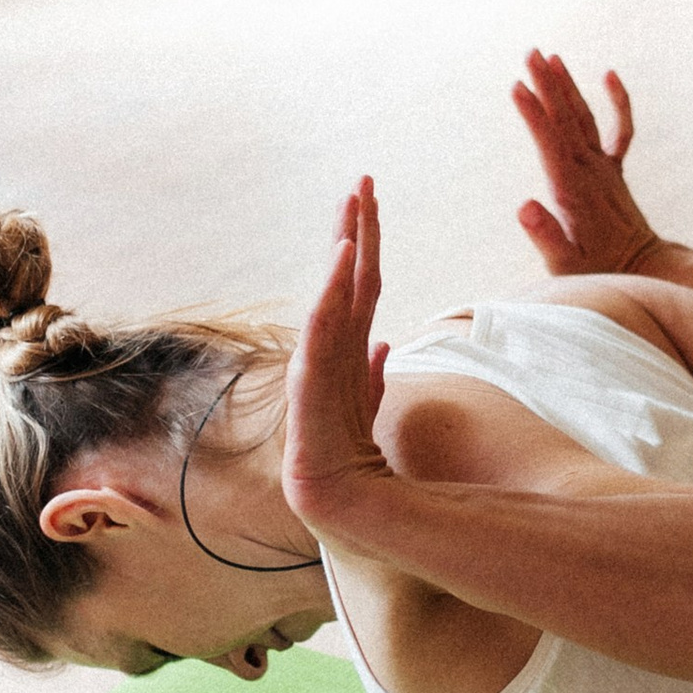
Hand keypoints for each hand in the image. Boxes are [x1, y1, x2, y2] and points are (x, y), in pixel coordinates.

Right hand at [282, 176, 392, 529]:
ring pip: (332, 302)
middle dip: (352, 230)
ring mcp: (315, 373)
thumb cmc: (357, 464)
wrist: (349, 513)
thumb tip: (383, 343)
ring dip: (340, 256)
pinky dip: (331, 298)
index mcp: (345, 355)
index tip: (369, 197)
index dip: (365, 243)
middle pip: (345, 283)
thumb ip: (373, 378)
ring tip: (350, 212)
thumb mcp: (371, 411)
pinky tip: (341, 262)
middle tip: (362, 179)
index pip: (360, 287)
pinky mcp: (309, 393)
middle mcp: (327, 356)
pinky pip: (322, 338)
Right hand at [511, 50, 660, 278]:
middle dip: (547, 86)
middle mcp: (591, 173)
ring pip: (586, 119)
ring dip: (568, 87)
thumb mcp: (566, 267)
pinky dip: (618, 102)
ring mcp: (606, 169)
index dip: (534, 115)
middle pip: (566, 121)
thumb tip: (524, 206)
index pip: (550, 145)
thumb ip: (546, 236)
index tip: (517, 87)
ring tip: (551, 57)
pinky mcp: (615, 172)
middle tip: (529, 53)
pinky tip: (609, 76)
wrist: (647, 272)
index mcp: (573, 192)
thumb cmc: (600, 274)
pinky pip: (620, 130)